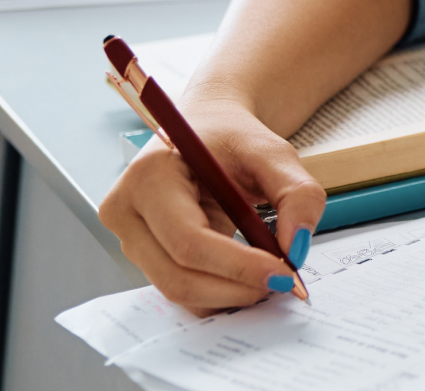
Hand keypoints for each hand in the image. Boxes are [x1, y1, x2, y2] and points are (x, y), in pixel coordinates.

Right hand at [98, 96, 324, 312]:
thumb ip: (297, 194)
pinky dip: (219, 291)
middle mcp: (127, 211)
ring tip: (270, 277)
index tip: (282, 273)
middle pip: (177, 275)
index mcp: (149, 176)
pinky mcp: (144, 255)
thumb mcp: (274, 152)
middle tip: (283, 282)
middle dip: (236, 287)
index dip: (237, 265)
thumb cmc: (232, 138)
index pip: (188, 239)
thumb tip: (297, 247)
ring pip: (177, 289)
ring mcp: (130, 238)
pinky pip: (180, 286)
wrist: (207, 131)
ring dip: (229, 294)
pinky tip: (248, 278)